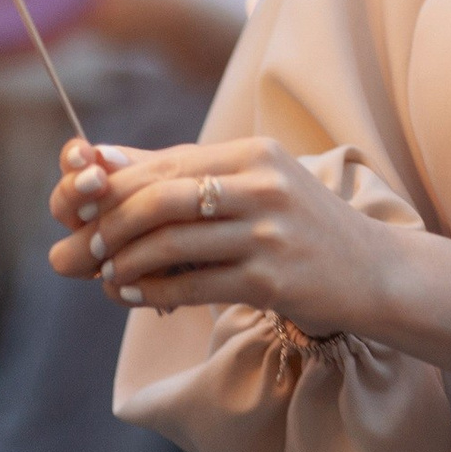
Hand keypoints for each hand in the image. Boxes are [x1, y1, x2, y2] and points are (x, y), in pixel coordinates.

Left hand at [45, 135, 393, 337]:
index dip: (110, 187)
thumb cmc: (303, 227)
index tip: (75, 210)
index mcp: (255, 153)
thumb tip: (97, 158)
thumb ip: (184, 171)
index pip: (164, 163)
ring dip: (124, 263)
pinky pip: (193, 283)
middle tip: (77, 252)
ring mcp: (270, 232)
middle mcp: (264, 185)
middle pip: (161, 198)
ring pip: (171, 243)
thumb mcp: (256, 184)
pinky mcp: (272, 278)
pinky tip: (134, 298)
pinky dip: (153, 293)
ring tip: (104, 277)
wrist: (375, 272)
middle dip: (107, 227)